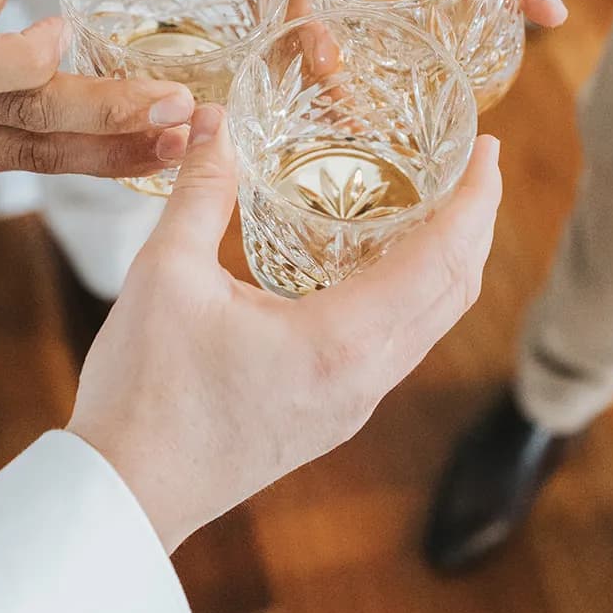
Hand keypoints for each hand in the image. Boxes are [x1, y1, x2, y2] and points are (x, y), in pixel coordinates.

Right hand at [0, 0, 194, 174]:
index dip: (27, 56)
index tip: (66, 28)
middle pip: (31, 120)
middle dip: (112, 117)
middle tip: (181, 109)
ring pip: (43, 158)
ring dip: (119, 153)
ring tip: (183, 142)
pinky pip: (38, 166)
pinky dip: (95, 161)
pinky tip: (146, 155)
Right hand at [70, 107, 501, 551]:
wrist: (123, 494)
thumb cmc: (143, 392)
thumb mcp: (165, 274)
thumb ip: (200, 192)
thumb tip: (212, 119)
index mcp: (340, 340)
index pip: (441, 259)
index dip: (475, 200)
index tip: (488, 150)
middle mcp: (364, 377)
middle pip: (454, 292)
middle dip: (477, 224)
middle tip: (478, 166)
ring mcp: (352, 405)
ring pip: (431, 324)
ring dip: (450, 263)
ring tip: (442, 208)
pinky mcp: (331, 417)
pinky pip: (399, 346)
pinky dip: (415, 295)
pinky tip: (384, 268)